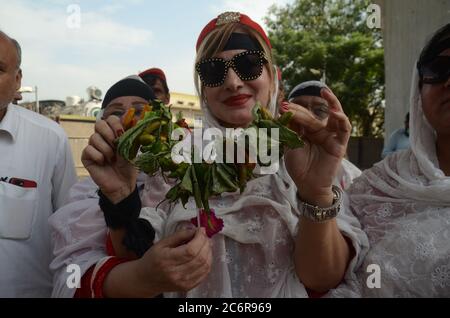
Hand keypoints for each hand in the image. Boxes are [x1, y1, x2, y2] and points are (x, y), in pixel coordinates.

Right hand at [81, 115, 136, 202]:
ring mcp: (93, 147)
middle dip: (108, 133)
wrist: (122, 184)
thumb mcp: (132, 150)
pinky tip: (103, 163)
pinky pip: (88, 149)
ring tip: (112, 159)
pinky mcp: (86, 157)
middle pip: (99, 124)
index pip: (111, 119)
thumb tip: (134, 122)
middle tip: (115, 144)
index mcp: (114, 134)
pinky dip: (98, 156)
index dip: (115, 124)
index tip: (121, 132)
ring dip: (106, 148)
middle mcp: (103, 138)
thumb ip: (131, 137)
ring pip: (94, 137)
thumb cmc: (128, 167)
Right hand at [135, 228, 211, 295]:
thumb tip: (195, 230)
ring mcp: (183, 282)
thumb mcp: (162, 243)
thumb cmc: (152, 259)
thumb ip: (179, 235)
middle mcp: (176, 273)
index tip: (200, 230)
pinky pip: (204, 274)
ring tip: (205, 244)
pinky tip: (204, 255)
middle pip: (200, 258)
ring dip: (209, 252)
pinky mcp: (188, 286)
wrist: (146, 279)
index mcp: (167, 260)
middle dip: (206, 243)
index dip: (200, 238)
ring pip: (205, 266)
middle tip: (204, 236)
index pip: (191, 250)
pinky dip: (208, 262)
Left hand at [283, 88, 350, 205]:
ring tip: (325, 92)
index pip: (302, 117)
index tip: (282, 106)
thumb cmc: (298, 167)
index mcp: (308, 132)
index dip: (293, 110)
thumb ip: (291, 130)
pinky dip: (342, 119)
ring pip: (334, 116)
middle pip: (313, 116)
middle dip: (301, 109)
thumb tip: (285, 112)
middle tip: (288, 104)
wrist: (307, 185)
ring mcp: (332, 136)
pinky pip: (345, 129)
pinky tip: (335, 112)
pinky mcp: (340, 144)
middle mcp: (321, 131)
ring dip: (332, 102)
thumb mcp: (291, 145)